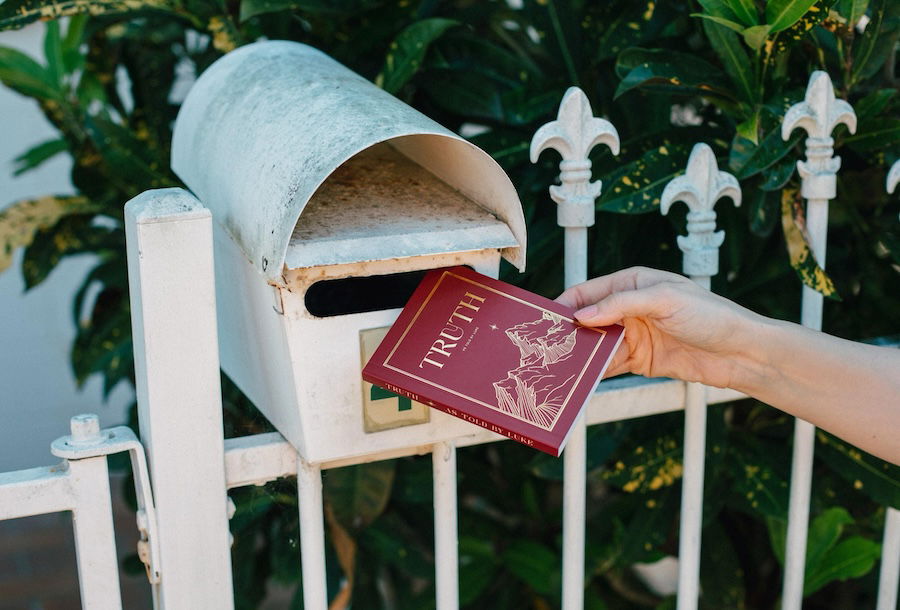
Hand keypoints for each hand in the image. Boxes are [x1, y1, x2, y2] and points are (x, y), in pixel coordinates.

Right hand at [556, 267, 764, 388]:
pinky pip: (610, 365)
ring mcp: (634, 336)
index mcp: (632, 284)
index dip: (565, 305)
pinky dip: (595, 371)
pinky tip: (581, 379)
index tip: (544, 322)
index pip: (588, 292)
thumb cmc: (710, 315)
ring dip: (580, 355)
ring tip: (558, 367)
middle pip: (588, 320)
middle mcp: (629, 308)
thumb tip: (582, 315)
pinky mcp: (640, 360)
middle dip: (568, 333)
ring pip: (596, 345)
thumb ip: (620, 305)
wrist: (742, 352)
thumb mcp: (663, 300)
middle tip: (545, 349)